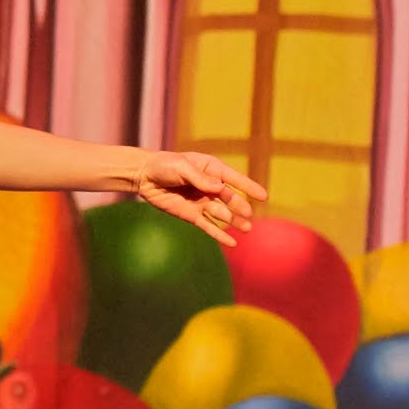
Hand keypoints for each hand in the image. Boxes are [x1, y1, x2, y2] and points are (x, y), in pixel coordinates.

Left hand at [135, 150, 266, 246]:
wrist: (144, 176)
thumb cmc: (164, 165)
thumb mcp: (182, 167)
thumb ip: (199, 178)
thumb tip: (218, 188)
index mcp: (212, 170)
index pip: (234, 179)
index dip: (248, 187)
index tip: (263, 196)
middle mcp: (210, 186)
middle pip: (229, 199)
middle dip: (239, 207)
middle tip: (248, 215)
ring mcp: (202, 201)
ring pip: (221, 213)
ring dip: (233, 221)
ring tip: (246, 228)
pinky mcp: (191, 215)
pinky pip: (207, 225)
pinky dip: (219, 235)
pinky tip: (232, 243)